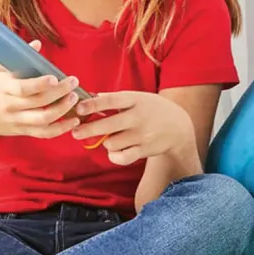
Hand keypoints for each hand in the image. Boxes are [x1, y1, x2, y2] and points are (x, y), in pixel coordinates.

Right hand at [0, 40, 81, 139]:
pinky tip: (73, 121)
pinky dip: (60, 129)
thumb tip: (38, 44)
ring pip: (43, 120)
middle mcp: (10, 106)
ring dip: (62, 110)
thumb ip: (18, 57)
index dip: (40, 84)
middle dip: (59, 93)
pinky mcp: (22, 131)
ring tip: (74, 98)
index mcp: (3, 88)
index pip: (23, 88)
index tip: (55, 78)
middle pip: (38, 103)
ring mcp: (16, 121)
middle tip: (73, 82)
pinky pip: (43, 133)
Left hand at [72, 91, 195, 165]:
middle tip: (75, 133)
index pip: (111, 101)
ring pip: (112, 143)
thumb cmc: (151, 109)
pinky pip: (121, 157)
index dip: (93, 105)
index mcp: (135, 100)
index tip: (78, 108)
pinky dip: (114, 156)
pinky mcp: (144, 150)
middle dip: (88, 130)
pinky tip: (114, 151)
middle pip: (108, 125)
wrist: (178, 127)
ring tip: (108, 138)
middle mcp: (138, 117)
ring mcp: (142, 135)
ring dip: (105, 142)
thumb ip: (115, 99)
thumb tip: (89, 96)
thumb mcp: (137, 98)